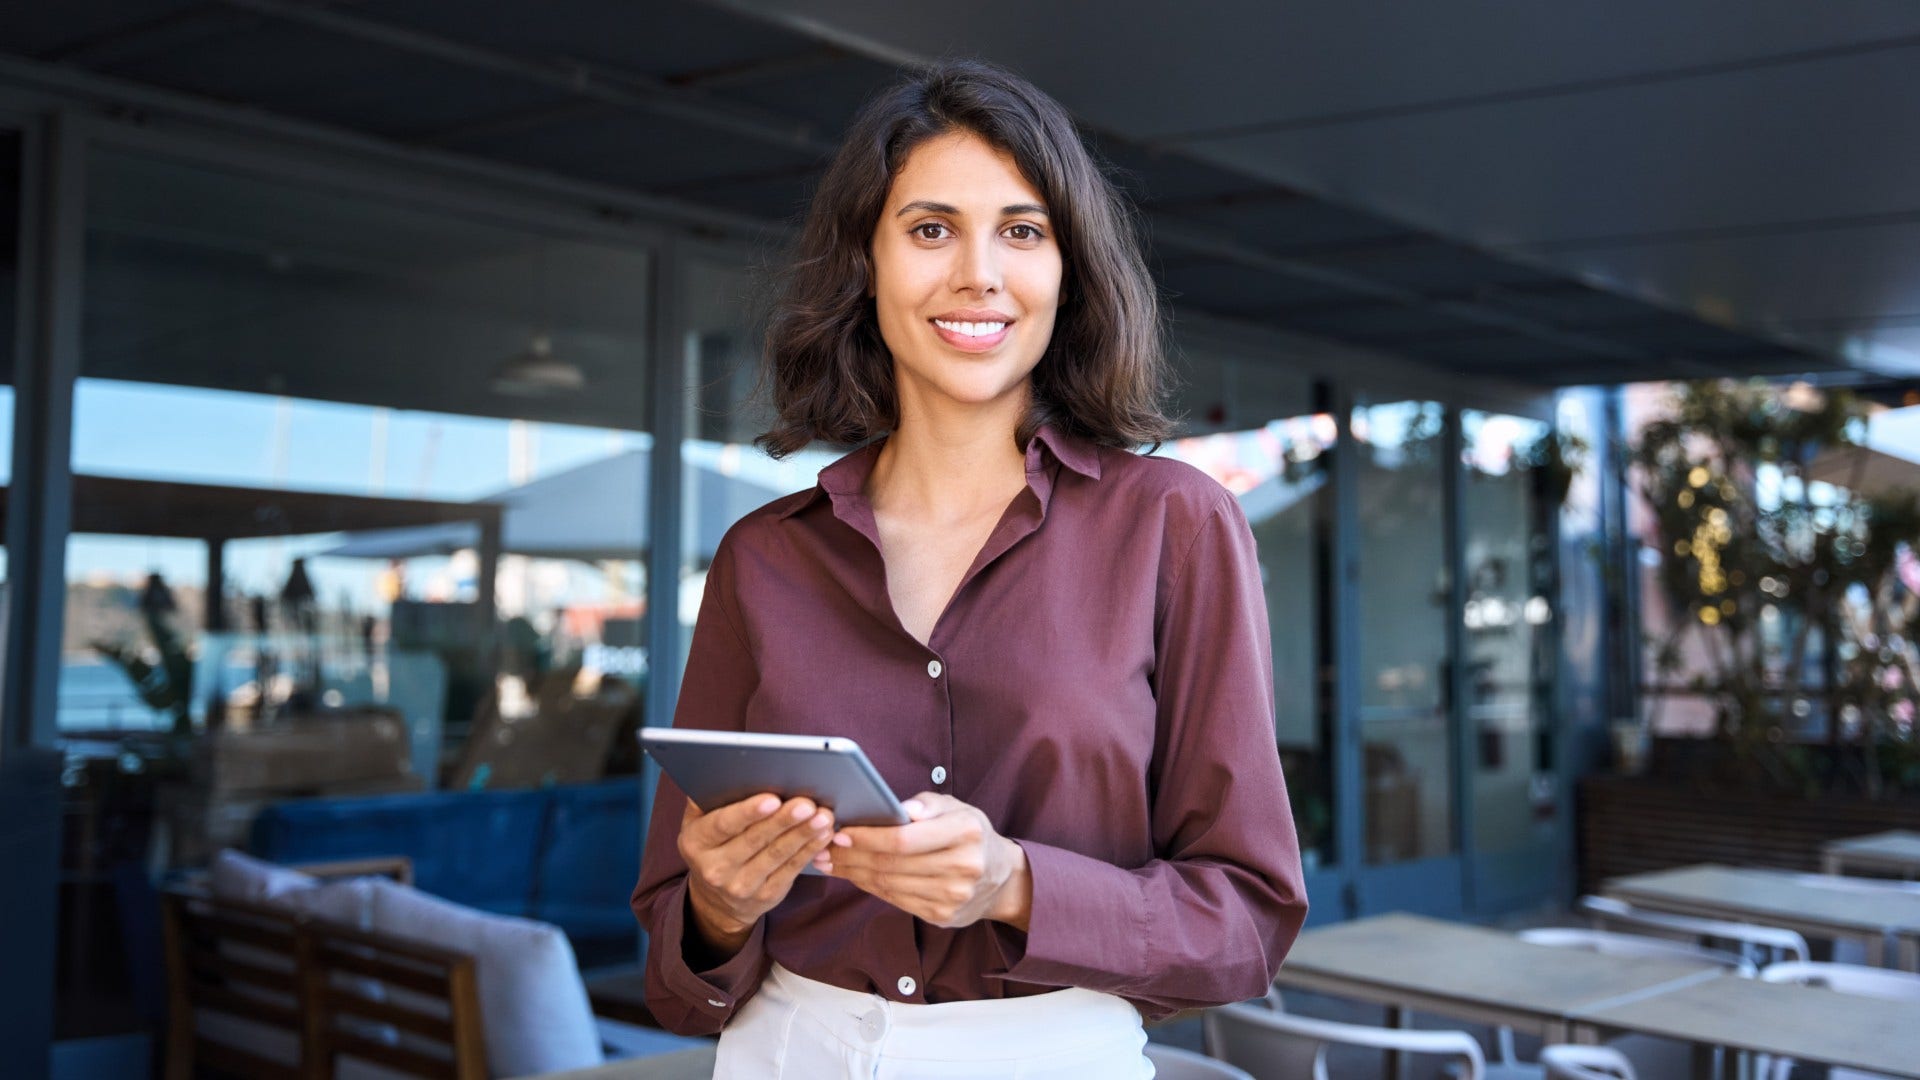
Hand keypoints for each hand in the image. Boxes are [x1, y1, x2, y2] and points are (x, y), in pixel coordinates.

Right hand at [679, 793, 835, 956]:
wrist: (717, 896)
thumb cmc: (713, 842)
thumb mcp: (701, 822)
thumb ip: (711, 797)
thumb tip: (732, 769)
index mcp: (696, 842)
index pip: (723, 824)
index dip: (749, 812)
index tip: (772, 798)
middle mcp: (715, 868)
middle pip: (754, 839)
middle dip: (783, 820)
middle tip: (807, 803)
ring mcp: (741, 886)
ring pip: (777, 854)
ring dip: (803, 833)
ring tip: (823, 816)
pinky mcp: (766, 895)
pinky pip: (791, 869)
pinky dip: (810, 849)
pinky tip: (824, 834)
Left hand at [814, 792, 1031, 929]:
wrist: (1000, 878)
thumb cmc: (969, 833)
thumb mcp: (956, 807)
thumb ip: (926, 804)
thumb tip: (894, 809)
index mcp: (966, 832)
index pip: (905, 839)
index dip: (868, 838)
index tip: (840, 832)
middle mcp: (963, 867)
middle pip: (893, 864)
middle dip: (852, 856)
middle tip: (822, 847)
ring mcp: (953, 897)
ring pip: (890, 885)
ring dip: (853, 874)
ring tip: (829, 861)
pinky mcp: (943, 916)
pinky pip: (896, 901)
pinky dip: (870, 887)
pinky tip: (853, 875)